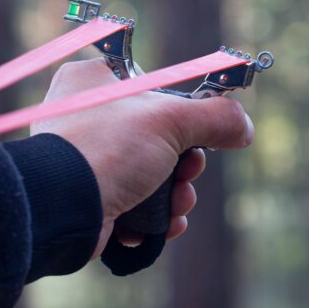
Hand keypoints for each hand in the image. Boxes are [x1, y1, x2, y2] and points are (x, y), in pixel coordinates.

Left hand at [31, 59, 253, 256]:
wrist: (63, 209)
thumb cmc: (108, 148)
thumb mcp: (172, 120)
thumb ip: (216, 117)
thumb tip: (244, 127)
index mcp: (94, 81)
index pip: (152, 86)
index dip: (180, 111)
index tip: (197, 132)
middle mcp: (83, 115)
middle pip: (158, 136)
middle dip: (185, 165)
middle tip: (188, 173)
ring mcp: (84, 159)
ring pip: (151, 174)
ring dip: (175, 194)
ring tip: (176, 207)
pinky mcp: (87, 197)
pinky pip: (134, 203)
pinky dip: (152, 217)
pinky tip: (161, 226)